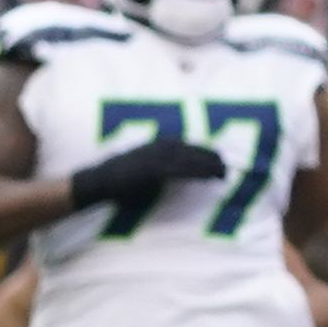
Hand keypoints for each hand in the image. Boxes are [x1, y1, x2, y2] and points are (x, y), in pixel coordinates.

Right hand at [68, 136, 228, 213]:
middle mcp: (158, 147)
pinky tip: (210, 178)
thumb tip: (175, 171)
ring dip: (208, 166)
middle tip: (227, 166)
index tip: (220, 157)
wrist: (99, 181)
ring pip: (190, 160)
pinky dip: (197, 173)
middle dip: (210, 158)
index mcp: (156, 145)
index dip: (203, 151)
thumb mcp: (142, 165)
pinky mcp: (153, 170)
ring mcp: (155, 158)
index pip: (186, 146)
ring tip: (224, 173)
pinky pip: (181, 171)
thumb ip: (159, 165)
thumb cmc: (120, 177)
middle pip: (191, 150)